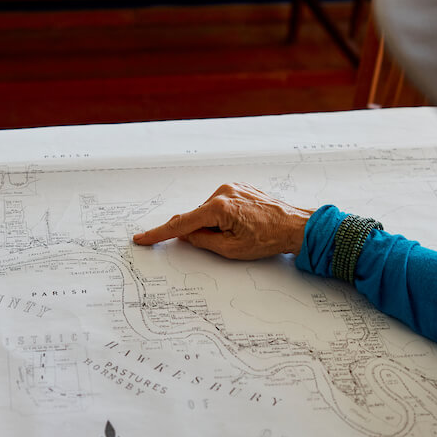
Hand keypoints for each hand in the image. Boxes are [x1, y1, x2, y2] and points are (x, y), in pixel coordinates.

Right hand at [133, 183, 313, 259]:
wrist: (295, 226)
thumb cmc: (268, 239)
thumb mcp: (230, 249)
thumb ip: (202, 241)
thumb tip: (186, 235)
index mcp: (219, 207)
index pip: (181, 223)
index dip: (160, 233)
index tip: (142, 238)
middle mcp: (223, 192)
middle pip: (197, 217)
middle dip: (203, 232)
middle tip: (228, 241)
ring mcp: (232, 187)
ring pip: (209, 211)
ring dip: (216, 224)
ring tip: (242, 232)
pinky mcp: (239, 187)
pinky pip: (221, 204)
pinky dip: (224, 216)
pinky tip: (244, 223)